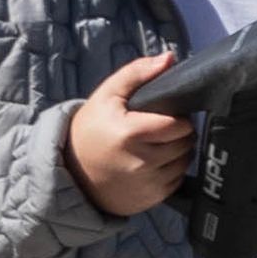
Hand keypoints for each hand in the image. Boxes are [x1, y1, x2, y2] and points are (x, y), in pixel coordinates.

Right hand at [67, 51, 193, 217]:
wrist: (70, 172)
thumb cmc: (91, 129)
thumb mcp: (107, 95)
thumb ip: (137, 73)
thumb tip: (170, 57)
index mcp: (131, 133)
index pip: (180, 125)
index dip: (178, 118)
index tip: (167, 116)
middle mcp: (142, 162)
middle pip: (186, 143)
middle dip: (180, 134)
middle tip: (162, 130)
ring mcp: (147, 184)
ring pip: (185, 162)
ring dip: (179, 152)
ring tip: (157, 145)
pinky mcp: (151, 199)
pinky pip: (177, 180)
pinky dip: (172, 170)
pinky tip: (154, 163)